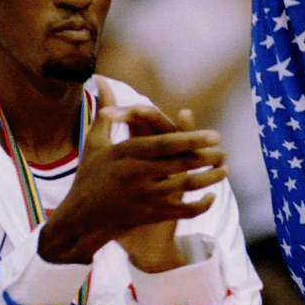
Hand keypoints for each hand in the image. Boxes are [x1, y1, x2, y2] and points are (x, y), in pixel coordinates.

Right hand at [39, 79, 227, 266]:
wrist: (79, 221)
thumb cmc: (88, 178)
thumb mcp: (94, 145)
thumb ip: (106, 116)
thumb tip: (104, 82)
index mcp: (124, 154)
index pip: (164, 144)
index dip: (191, 139)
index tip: (214, 135)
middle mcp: (135, 174)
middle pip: (179, 164)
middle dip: (207, 157)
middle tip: (224, 151)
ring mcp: (144, 197)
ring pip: (185, 187)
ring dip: (209, 179)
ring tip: (225, 170)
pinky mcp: (150, 216)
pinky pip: (183, 212)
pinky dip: (201, 205)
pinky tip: (212, 196)